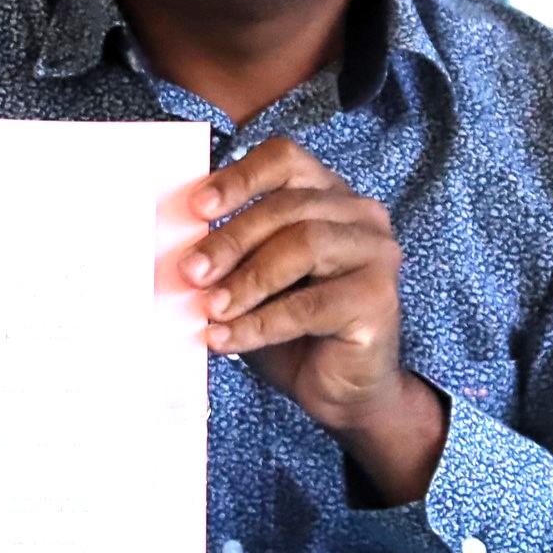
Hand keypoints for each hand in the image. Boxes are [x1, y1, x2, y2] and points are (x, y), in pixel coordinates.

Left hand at [179, 135, 444, 501]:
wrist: (341, 392)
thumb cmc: (292, 327)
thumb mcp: (253, 279)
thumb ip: (228, 254)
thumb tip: (173, 242)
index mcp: (328, 194)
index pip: (285, 160)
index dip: (240, 178)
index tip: (197, 207)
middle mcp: (360, 215)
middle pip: (288, 206)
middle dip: (231, 239)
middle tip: (190, 272)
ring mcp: (377, 254)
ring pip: (303, 246)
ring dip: (246, 280)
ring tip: (210, 309)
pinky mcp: (378, 300)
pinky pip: (310, 305)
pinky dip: (259, 323)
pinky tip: (226, 339)